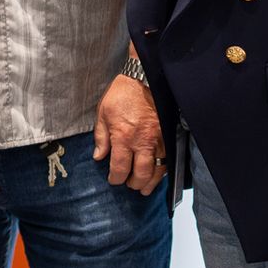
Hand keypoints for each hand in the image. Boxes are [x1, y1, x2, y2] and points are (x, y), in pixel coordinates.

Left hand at [92, 76, 166, 195]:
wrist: (144, 79)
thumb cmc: (122, 94)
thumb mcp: (103, 113)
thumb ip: (101, 137)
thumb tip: (98, 156)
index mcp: (123, 137)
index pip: (119, 168)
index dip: (115, 178)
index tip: (113, 180)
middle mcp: (142, 142)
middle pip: (141, 174)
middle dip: (134, 184)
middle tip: (130, 186)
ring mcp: (158, 140)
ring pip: (158, 169)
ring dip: (151, 182)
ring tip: (145, 188)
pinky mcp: (169, 136)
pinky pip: (168, 159)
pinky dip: (163, 170)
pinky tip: (158, 174)